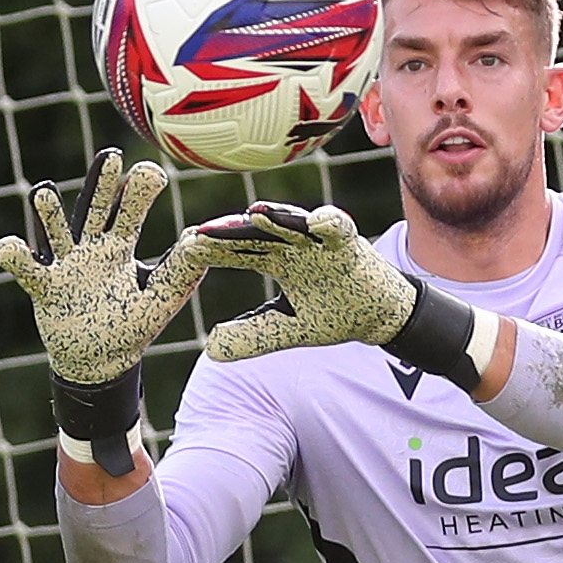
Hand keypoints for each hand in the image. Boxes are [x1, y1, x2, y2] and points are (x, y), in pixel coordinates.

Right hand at [0, 150, 212, 384]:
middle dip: (101, 183)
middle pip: (95, 208)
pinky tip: (10, 248)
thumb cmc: (131, 327)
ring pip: (56, 231)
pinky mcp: (44, 286)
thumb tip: (201, 240)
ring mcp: (65, 265)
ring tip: (42, 191)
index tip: (151, 174)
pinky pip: (26, 268)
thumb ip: (182, 272)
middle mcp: (91, 248)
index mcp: (120, 247)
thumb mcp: (161, 300)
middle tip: (111, 156)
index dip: (140, 190)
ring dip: (48, 213)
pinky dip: (15, 257)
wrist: (98, 361)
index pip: (131, 209)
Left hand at [186, 202, 420, 364]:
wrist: (378, 313)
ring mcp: (320, 240)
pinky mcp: (350, 243)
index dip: (213, 250)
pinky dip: (329, 223)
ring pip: (293, 224)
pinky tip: (317, 222)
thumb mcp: (287, 330)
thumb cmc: (333, 313)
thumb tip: (210, 348)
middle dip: (232, 231)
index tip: (184, 250)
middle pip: (257, 234)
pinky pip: (339, 229)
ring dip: (276, 218)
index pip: (237, 251)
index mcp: (275, 260)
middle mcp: (293, 244)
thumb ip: (252, 336)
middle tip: (202, 231)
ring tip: (253, 213)